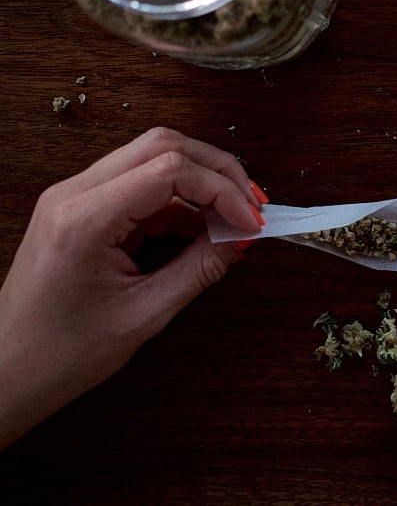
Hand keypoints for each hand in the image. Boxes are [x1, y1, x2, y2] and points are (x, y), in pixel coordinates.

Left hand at [0, 127, 265, 447]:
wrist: (7, 372)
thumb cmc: (60, 353)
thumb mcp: (144, 314)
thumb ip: (198, 269)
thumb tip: (239, 239)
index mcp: (84, 218)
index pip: (170, 169)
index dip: (222, 190)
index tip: (250, 222)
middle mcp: (73, 194)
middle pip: (162, 146)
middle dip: (217, 171)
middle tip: (251, 205)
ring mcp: (74, 198)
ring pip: (153, 158)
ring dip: (199, 182)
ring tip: (231, 219)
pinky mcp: (80, 209)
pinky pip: (140, 185)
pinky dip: (178, 201)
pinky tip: (202, 230)